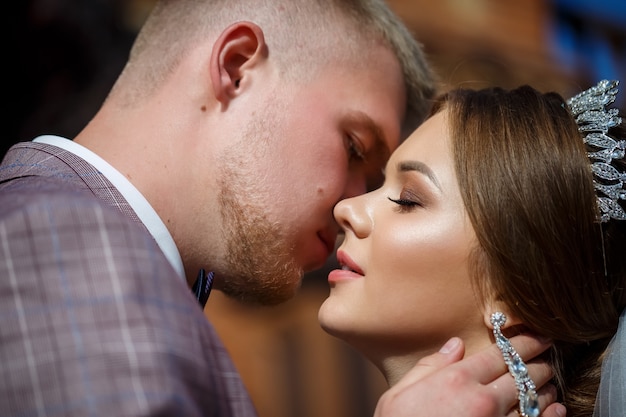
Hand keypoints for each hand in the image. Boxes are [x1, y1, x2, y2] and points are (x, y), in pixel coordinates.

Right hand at [374, 335, 565, 416]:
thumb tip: (455, 345)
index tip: (537, 335)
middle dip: (539, 361)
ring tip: (550, 380)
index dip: (523, 341)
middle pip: (523, 374)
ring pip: (535, 401)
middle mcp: (482, 400)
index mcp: (456, 380)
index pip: (500, 354)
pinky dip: (551, 416)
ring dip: (546, 388)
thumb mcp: (398, 395)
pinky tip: (557, 409)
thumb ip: (429, 366)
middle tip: (547, 354)